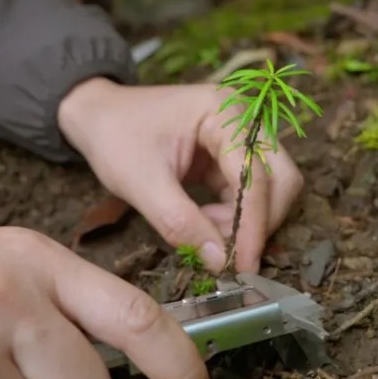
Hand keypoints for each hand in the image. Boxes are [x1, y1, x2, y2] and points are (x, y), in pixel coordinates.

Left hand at [58, 78, 303, 272]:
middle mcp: (243, 119)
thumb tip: (221, 262)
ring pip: (270, 189)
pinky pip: (250, 193)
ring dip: (246, 222)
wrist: (97, 117)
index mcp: (223, 112)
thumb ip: (180, 222)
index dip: (253, 224)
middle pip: (280, 179)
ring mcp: (241, 137)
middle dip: (258, 222)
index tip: (244, 266)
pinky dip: (235, 217)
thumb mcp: (140, 182)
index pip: (255, 174)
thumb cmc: (114, 138)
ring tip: (204, 231)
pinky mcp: (231, 157)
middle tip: (225, 253)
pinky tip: (204, 222)